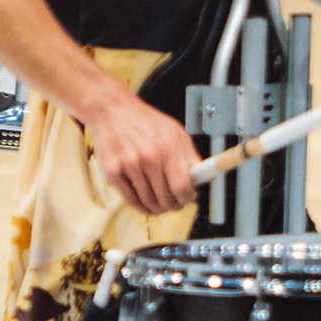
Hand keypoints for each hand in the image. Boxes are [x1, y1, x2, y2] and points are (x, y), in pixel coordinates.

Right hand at [83, 88, 203, 216]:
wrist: (113, 111)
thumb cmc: (147, 122)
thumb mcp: (176, 133)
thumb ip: (191, 156)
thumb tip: (208, 177)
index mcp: (168, 148)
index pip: (182, 186)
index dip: (187, 197)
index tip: (189, 198)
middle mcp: (149, 157)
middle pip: (165, 198)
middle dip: (173, 205)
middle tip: (175, 204)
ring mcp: (129, 165)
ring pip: (148, 201)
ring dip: (157, 208)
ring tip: (161, 206)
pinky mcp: (112, 171)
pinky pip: (129, 199)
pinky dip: (139, 206)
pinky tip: (145, 204)